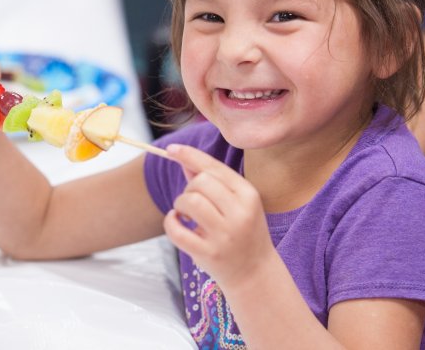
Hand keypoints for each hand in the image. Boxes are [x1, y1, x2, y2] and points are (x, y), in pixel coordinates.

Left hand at [163, 144, 277, 288]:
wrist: (255, 274)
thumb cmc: (242, 233)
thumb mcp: (235, 203)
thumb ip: (211, 180)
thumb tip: (182, 157)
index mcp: (249, 195)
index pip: (214, 167)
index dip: (189, 155)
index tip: (169, 149)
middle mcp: (240, 213)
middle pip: (200, 182)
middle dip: (188, 188)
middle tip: (191, 203)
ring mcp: (226, 235)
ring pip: (190, 202)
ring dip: (180, 205)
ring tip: (185, 214)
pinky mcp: (209, 254)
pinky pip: (177, 230)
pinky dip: (170, 223)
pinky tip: (178, 223)